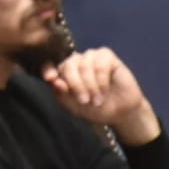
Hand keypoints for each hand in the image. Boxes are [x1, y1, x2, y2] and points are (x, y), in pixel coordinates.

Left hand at [42, 47, 159, 145]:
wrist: (121, 112)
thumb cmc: (95, 109)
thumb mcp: (75, 107)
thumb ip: (62, 94)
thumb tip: (54, 81)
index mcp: (64, 73)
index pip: (50, 65)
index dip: (48, 69)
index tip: (50, 79)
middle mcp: (75, 62)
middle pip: (68, 65)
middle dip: (75, 85)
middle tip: (84, 101)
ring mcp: (90, 57)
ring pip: (83, 64)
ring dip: (90, 85)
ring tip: (97, 100)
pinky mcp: (106, 56)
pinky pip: (99, 63)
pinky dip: (101, 79)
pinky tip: (105, 90)